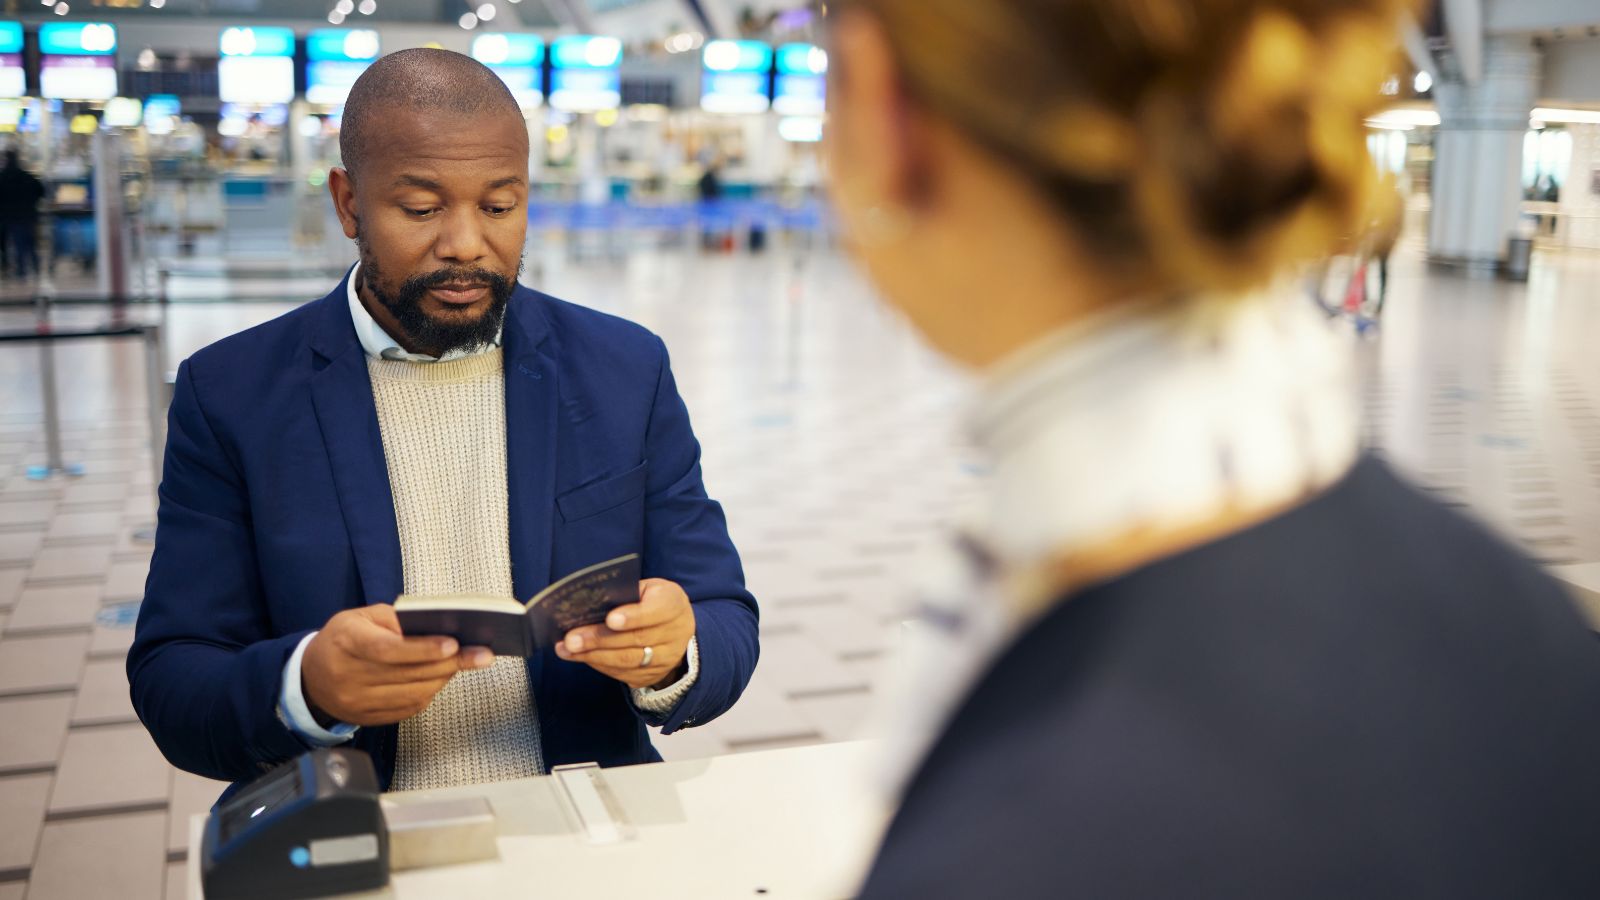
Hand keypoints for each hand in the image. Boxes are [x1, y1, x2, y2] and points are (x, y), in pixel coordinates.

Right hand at [302, 604, 494, 726]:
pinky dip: (430, 691)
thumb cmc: (342, 639)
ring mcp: (357, 702)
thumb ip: (396, 620)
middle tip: (481, 653)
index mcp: (346, 643)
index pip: (388, 649)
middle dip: (450, 663)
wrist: (310, 677)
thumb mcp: (361, 617)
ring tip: (464, 661)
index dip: (422, 648)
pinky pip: (408, 708)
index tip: (453, 644)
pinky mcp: (368, 719)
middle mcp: (349, 676)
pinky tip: (441, 677)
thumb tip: (436, 627)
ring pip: (413, 693)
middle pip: (408, 673)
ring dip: (444, 677)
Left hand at [554, 578, 695, 688]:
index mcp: (674, 604)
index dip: (633, 616)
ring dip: (593, 655)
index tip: (610, 619)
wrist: (677, 627)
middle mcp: (675, 634)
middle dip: (599, 639)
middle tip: (571, 639)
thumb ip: (625, 593)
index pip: (656, 611)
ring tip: (567, 649)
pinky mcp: (652, 675)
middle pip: (636, 639)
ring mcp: (666, 658)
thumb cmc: (653, 601)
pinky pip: (623, 673)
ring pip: (627, 660)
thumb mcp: (647, 588)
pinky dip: (599, 665)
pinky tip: (580, 657)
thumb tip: (589, 603)